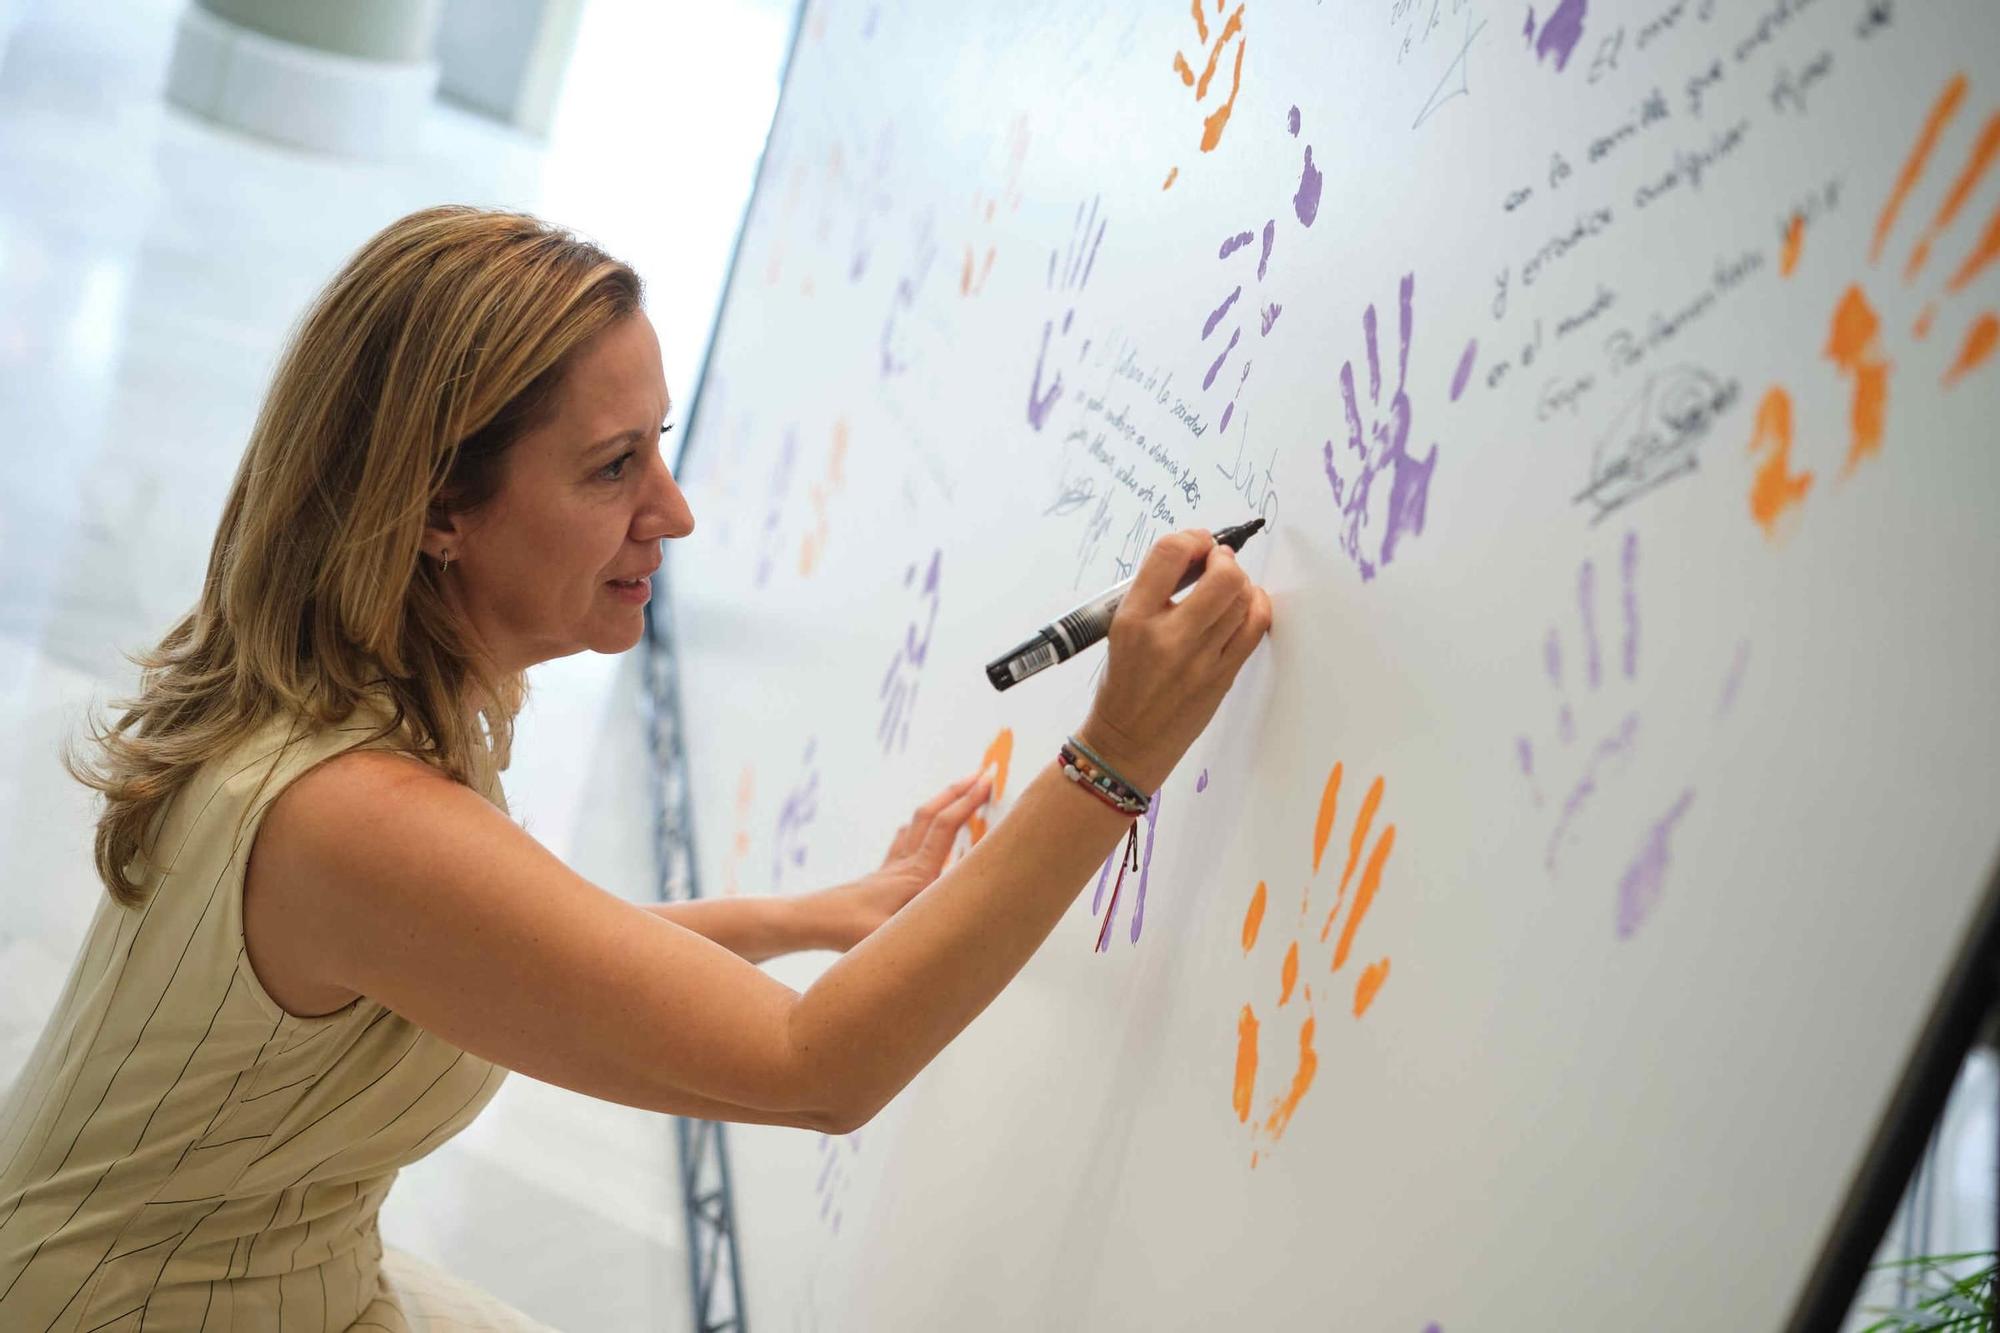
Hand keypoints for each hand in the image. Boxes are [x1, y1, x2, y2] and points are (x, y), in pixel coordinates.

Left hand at [810, 773, 993, 950]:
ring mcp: (891, 868)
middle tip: (981, 774)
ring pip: (918, 824)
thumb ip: (930, 929)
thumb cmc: (850, 931)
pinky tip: (917, 829)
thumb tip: (965, 926)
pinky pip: (903, 842)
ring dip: (940, 805)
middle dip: (957, 791)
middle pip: (932, 815)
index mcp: (916, 875)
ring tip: (957, 795)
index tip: (988, 783)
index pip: (945, 827)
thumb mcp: (893, 936)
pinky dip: (917, 828)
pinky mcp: (881, 876)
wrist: (812, 922)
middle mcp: (905, 864)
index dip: (968, 803)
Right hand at [1076, 529, 1273, 793]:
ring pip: (1244, 599)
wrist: (1127, 742)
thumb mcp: (1120, 629)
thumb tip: (1196, 556)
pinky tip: (1246, 605)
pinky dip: (1257, 606)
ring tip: (1228, 587)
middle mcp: (1168, 637)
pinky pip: (1255, 628)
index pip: (1169, 554)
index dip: (1191, 539)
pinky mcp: (1222, 676)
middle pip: (1222, 575)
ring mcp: (1200, 659)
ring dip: (1241, 583)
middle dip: (1225, 559)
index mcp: (1133, 619)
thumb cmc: (1123, 683)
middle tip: (1218, 563)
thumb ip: (1154, 592)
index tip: (1196, 545)